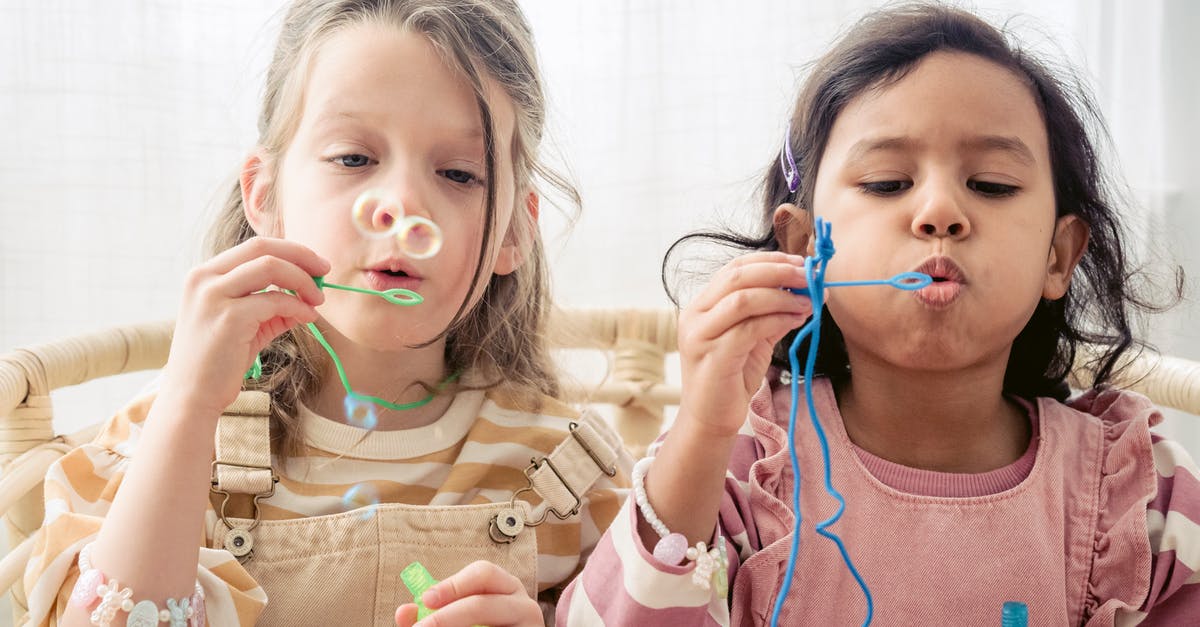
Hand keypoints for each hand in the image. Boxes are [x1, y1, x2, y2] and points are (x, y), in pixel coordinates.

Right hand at [161, 236, 328, 417]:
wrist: (192, 396)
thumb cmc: (217, 362)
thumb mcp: (245, 326)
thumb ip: (271, 308)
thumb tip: (307, 299)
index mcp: (204, 275)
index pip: (254, 247)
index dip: (290, 251)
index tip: (314, 264)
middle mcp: (204, 278)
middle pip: (262, 248)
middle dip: (301, 256)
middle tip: (325, 270)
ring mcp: (214, 295)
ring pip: (271, 267)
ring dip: (303, 280)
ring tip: (318, 299)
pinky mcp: (229, 317)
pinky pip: (276, 300)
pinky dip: (299, 306)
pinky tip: (309, 318)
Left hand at [394, 561, 540, 626]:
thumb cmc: (483, 626)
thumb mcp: (458, 616)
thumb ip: (431, 614)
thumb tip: (404, 612)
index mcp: (505, 587)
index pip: (483, 573)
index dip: (453, 585)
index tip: (426, 599)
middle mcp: (523, 605)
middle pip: (484, 604)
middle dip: (448, 616)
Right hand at [675, 251, 811, 437]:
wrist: (711, 419)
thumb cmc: (732, 377)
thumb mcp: (754, 338)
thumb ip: (772, 312)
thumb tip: (808, 290)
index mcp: (702, 305)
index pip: (734, 267)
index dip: (770, 260)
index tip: (800, 263)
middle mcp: (695, 315)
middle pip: (737, 277)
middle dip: (778, 272)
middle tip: (809, 276)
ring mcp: (700, 335)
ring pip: (742, 300)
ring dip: (781, 296)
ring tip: (808, 301)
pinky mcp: (712, 357)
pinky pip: (749, 329)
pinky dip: (777, 320)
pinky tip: (797, 320)